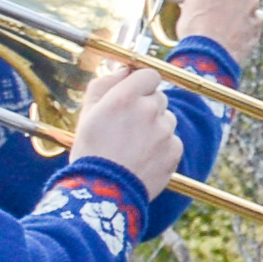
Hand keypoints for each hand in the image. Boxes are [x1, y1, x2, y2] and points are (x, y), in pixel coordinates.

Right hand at [65, 64, 185, 197]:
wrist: (104, 191)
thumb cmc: (91, 150)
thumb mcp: (87, 112)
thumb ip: (105, 84)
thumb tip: (124, 70)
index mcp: (126, 97)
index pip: (149, 74)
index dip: (141, 82)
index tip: (134, 92)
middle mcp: (150, 110)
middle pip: (159, 97)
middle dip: (146, 105)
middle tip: (127, 125)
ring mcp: (165, 131)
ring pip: (167, 119)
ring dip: (155, 127)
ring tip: (132, 145)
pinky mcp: (175, 150)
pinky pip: (172, 140)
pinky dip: (161, 146)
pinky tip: (142, 157)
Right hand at [170, 0, 262, 69]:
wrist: (206, 54)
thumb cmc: (196, 26)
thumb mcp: (192, 3)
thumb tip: (201, 0)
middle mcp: (249, 0)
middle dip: (237, 2)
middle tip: (220, 10)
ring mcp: (254, 19)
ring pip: (249, 15)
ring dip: (238, 19)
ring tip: (218, 29)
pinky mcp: (255, 37)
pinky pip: (248, 32)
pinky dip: (240, 34)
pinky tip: (224, 40)